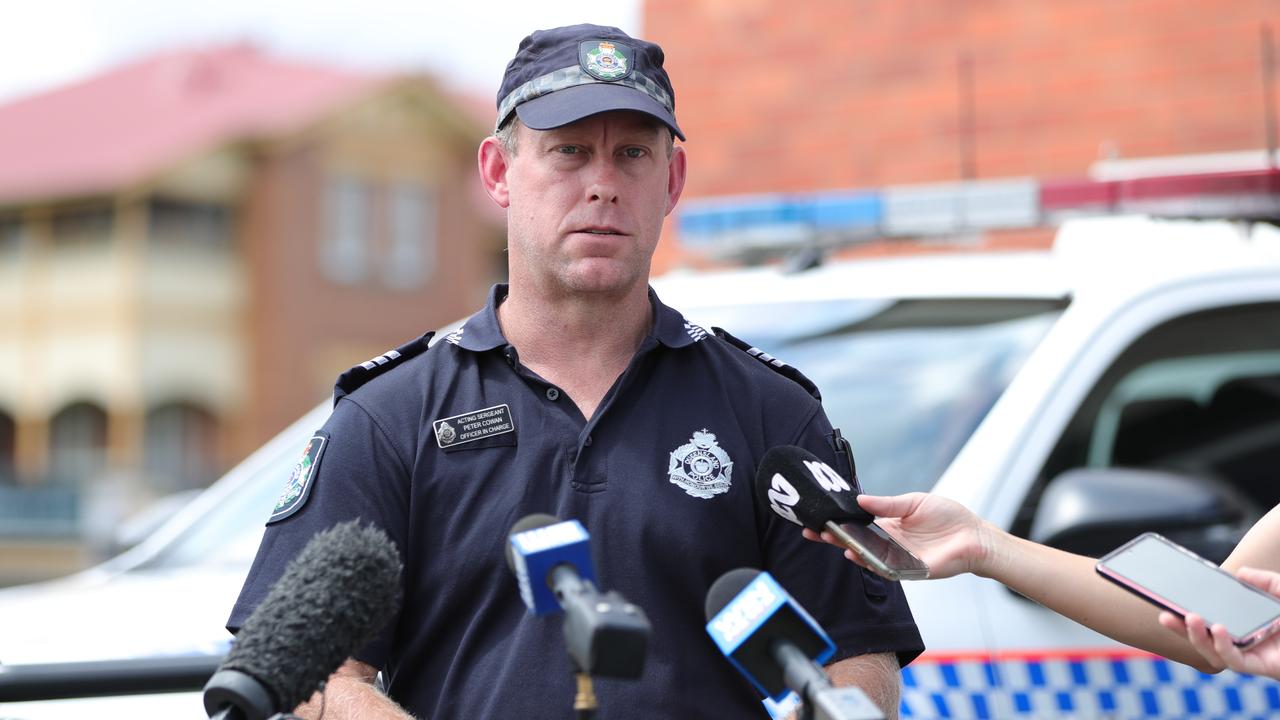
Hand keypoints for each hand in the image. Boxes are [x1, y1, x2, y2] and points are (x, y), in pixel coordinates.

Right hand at [800, 493, 991, 578]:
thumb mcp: (913, 502)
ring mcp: (897, 558)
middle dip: (833, 537)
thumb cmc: (948, 517)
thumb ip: (887, 504)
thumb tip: (860, 498)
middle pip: (855, 542)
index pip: (857, 525)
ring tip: (830, 538)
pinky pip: (883, 568)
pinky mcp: (907, 570)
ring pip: (865, 556)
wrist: (974, 536)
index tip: (819, 516)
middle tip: (814, 530)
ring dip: (846, 548)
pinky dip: (868, 562)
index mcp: (888, 525)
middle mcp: (889, 544)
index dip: (838, 522)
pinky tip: (855, 553)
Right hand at [1158, 567, 1279, 679]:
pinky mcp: (1259, 667)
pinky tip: (1218, 629)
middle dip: (1180, 629)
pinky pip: (1234, 660)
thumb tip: (1241, 574)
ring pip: (1213, 652)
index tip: (1168, 600)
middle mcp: (1241, 642)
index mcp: (1242, 625)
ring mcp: (1249, 656)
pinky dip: (1223, 646)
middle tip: (1162, 613)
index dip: (1185, 612)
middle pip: (1202, 638)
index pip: (1208, 619)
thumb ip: (1266, 581)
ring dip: (1196, 638)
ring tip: (1189, 617)